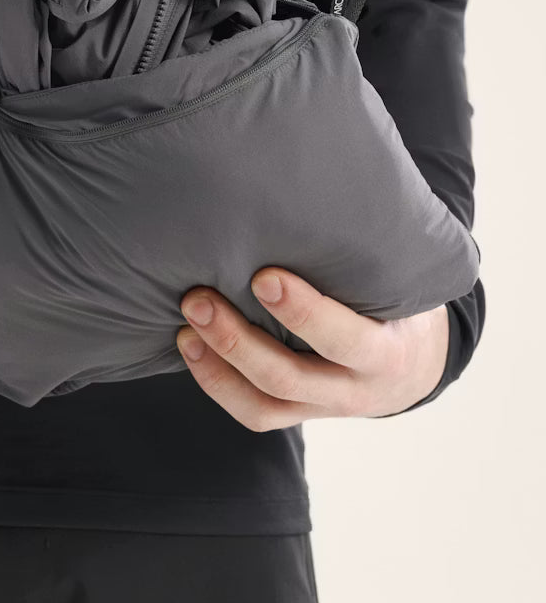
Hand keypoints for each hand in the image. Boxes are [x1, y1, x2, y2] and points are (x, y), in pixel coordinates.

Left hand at [175, 267, 449, 428]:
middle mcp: (355, 388)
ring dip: (218, 362)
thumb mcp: (399, 282)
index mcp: (387, 351)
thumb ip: (365, 255)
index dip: (304, 313)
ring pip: (265, 403)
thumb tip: (313, 187)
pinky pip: (254, 412)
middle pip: (289, 377)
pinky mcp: (298, 415)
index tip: (264, 276)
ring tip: (187, 322)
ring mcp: (323, 407)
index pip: (346, 339)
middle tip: (199, 297)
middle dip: (237, 340)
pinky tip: (190, 345)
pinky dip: (216, 381)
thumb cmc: (397, 302)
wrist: (416, 365)